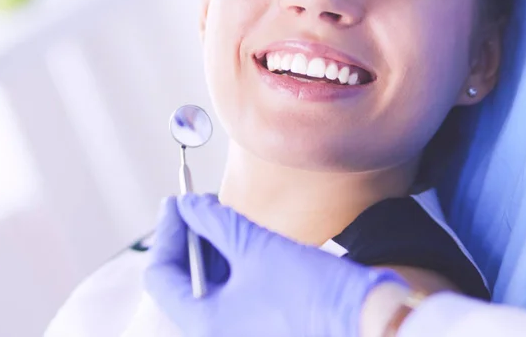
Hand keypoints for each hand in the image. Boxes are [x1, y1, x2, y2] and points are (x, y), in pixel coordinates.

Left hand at [145, 194, 407, 336]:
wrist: (364, 319)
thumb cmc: (310, 292)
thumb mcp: (256, 248)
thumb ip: (216, 222)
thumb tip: (188, 204)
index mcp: (204, 323)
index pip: (161, 274)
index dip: (167, 231)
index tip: (177, 201)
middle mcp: (216, 331)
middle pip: (184, 278)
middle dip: (189, 236)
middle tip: (199, 202)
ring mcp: (239, 328)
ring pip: (209, 282)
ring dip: (211, 246)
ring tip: (222, 215)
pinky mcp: (259, 320)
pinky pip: (232, 288)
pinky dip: (231, 260)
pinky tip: (241, 235)